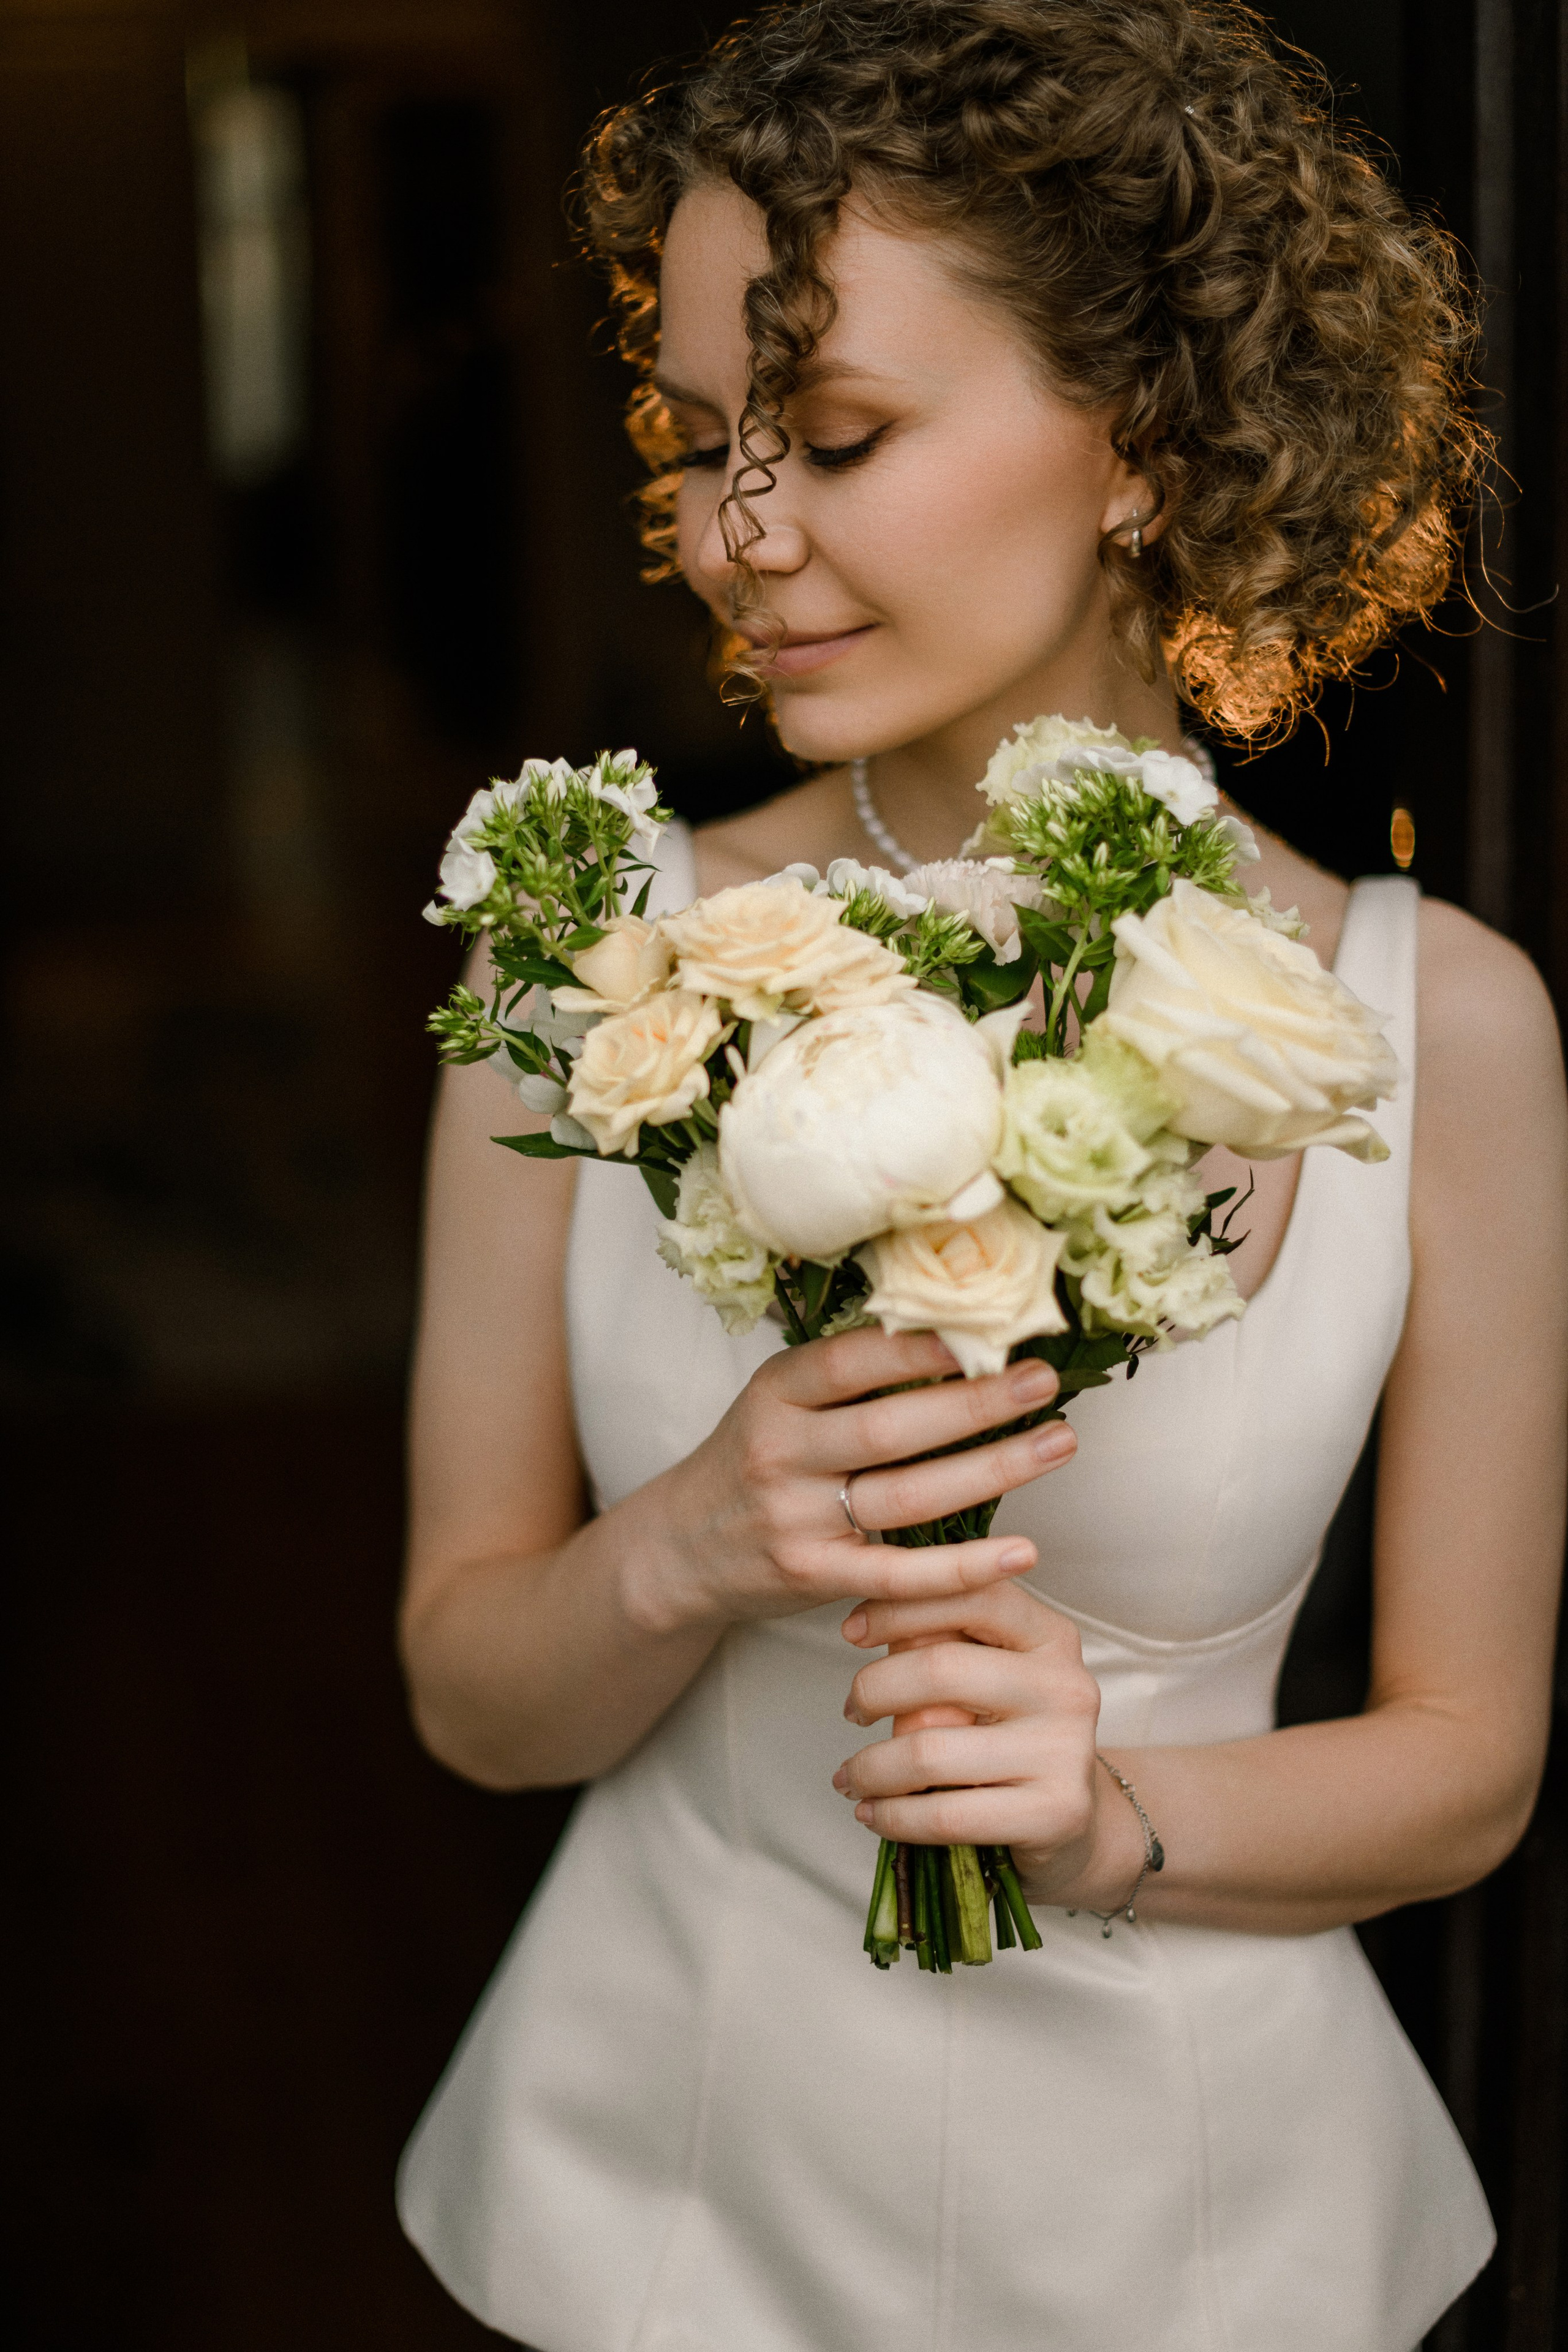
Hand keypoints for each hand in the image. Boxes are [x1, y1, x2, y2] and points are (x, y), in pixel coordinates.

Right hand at [648, 1328, 1075, 1632]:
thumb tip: (954, 1331)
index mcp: (774, 1393)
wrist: (682, 1548)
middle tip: (1044, 1381)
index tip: (986, 1332)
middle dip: (976, 1403)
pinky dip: (964, 1568)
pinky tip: (1021, 1551)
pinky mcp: (813, 1577)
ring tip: (1056, 1444)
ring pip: (907, 1497)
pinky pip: (899, 1573)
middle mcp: (780, 1452)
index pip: (848, 1361)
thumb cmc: (755, 1459)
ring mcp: (794, 1519)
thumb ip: (849, 1377)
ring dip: (992, 1470)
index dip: (918, 1348)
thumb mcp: (780, 1401)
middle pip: (891, 1428)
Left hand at [831, 1582, 1144, 1909]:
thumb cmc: (1011, 1737)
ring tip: (850, 1777)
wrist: (1072, 1820)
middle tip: (852, 1711)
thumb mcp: (992, 1676)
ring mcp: (1064, 1750)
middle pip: (939, 1669)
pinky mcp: (1055, 1812)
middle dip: (873, 1689)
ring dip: (870, 1768)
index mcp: (1051, 1636)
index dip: (898, 1608)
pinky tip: (874, 1814)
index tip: (851, 1632)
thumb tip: (865, 1622)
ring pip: (929, 1751)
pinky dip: (893, 1816)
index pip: (969, 1597)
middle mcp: (1066, 1685)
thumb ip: (944, 1643)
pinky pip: (945, 1814)